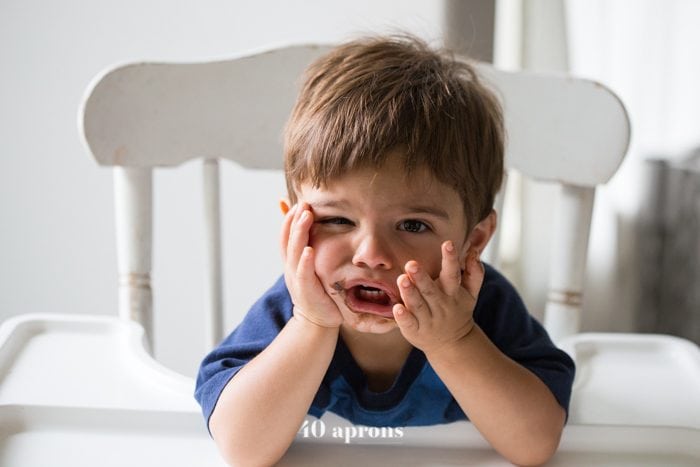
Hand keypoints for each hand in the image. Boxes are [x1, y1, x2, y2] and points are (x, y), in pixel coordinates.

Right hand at [280, 203, 342, 328]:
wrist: (316, 321)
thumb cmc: (315, 288)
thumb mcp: (307, 264)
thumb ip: (303, 245)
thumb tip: (301, 224)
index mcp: (290, 260)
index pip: (285, 235)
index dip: (289, 218)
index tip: (300, 202)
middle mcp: (290, 267)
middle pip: (288, 240)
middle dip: (294, 220)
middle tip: (304, 204)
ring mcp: (296, 279)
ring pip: (294, 252)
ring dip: (299, 233)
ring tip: (306, 217)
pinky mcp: (306, 291)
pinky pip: (303, 274)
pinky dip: (304, 262)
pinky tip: (309, 251)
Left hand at [392, 240, 483, 354]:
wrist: (452, 344)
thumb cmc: (458, 310)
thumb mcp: (470, 294)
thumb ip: (475, 273)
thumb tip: (474, 252)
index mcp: (453, 294)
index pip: (453, 274)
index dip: (451, 259)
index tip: (448, 243)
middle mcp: (441, 306)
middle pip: (430, 290)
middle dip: (421, 277)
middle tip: (411, 264)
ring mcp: (428, 320)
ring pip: (418, 305)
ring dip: (410, 293)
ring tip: (402, 279)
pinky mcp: (415, 331)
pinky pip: (409, 324)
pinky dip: (403, 317)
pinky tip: (396, 308)